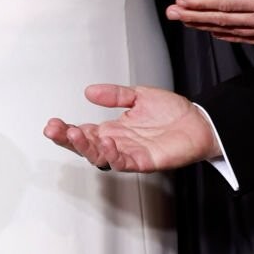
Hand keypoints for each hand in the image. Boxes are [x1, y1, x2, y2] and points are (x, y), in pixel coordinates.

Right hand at [44, 84, 219, 171]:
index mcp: (114, 129)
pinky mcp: (145, 161)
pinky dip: (112, 154)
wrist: (200, 122)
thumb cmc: (174, 113)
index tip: (53, 123)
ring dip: (86, 147)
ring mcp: (130, 154)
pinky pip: (123, 162)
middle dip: (68, 139)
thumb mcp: (139, 95)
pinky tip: (105, 142)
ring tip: (77, 133)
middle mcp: (119, 143)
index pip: (84, 132)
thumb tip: (89, 91)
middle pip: (86, 146)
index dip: (67, 130)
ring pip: (100, 157)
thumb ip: (115, 94)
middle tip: (54, 130)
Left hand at [166, 0, 253, 50]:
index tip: (182, 1)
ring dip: (204, 26)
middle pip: (221, 18)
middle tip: (171, 14)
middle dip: (193, 15)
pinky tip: (216, 32)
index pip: (227, 1)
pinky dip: (225, 34)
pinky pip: (243, 37)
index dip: (202, 1)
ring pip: (228, 30)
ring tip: (186, 22)